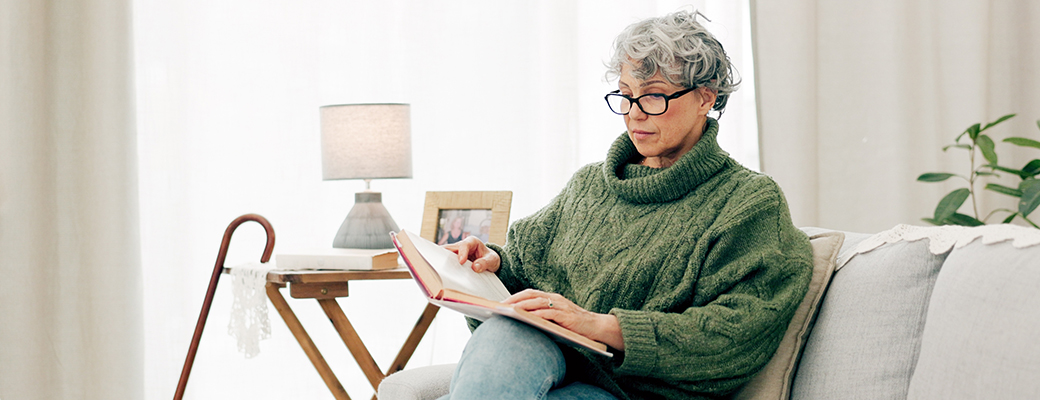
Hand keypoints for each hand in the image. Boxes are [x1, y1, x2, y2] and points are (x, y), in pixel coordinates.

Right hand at [443, 236, 500, 272]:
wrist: (490, 263)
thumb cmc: (490, 259)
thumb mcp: (492, 260)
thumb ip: (485, 263)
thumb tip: (475, 267)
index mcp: (472, 242)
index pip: (464, 245)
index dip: (461, 253)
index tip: (461, 262)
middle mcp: (462, 246)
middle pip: (450, 248)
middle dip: (445, 255)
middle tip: (442, 264)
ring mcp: (457, 253)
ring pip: (446, 255)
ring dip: (443, 262)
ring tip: (440, 270)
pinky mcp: (455, 260)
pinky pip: (447, 262)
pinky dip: (445, 267)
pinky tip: (443, 273)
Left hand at [504, 289, 624, 350]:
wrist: (596, 327)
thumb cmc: (574, 325)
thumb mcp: (556, 319)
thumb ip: (542, 317)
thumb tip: (522, 322)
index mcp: (552, 298)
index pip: (530, 293)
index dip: (515, 296)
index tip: (501, 302)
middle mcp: (555, 298)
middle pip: (531, 295)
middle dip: (514, 299)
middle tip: (501, 305)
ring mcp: (561, 306)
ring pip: (538, 302)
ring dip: (523, 305)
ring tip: (509, 310)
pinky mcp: (567, 315)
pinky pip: (549, 313)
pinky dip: (538, 314)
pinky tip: (528, 317)